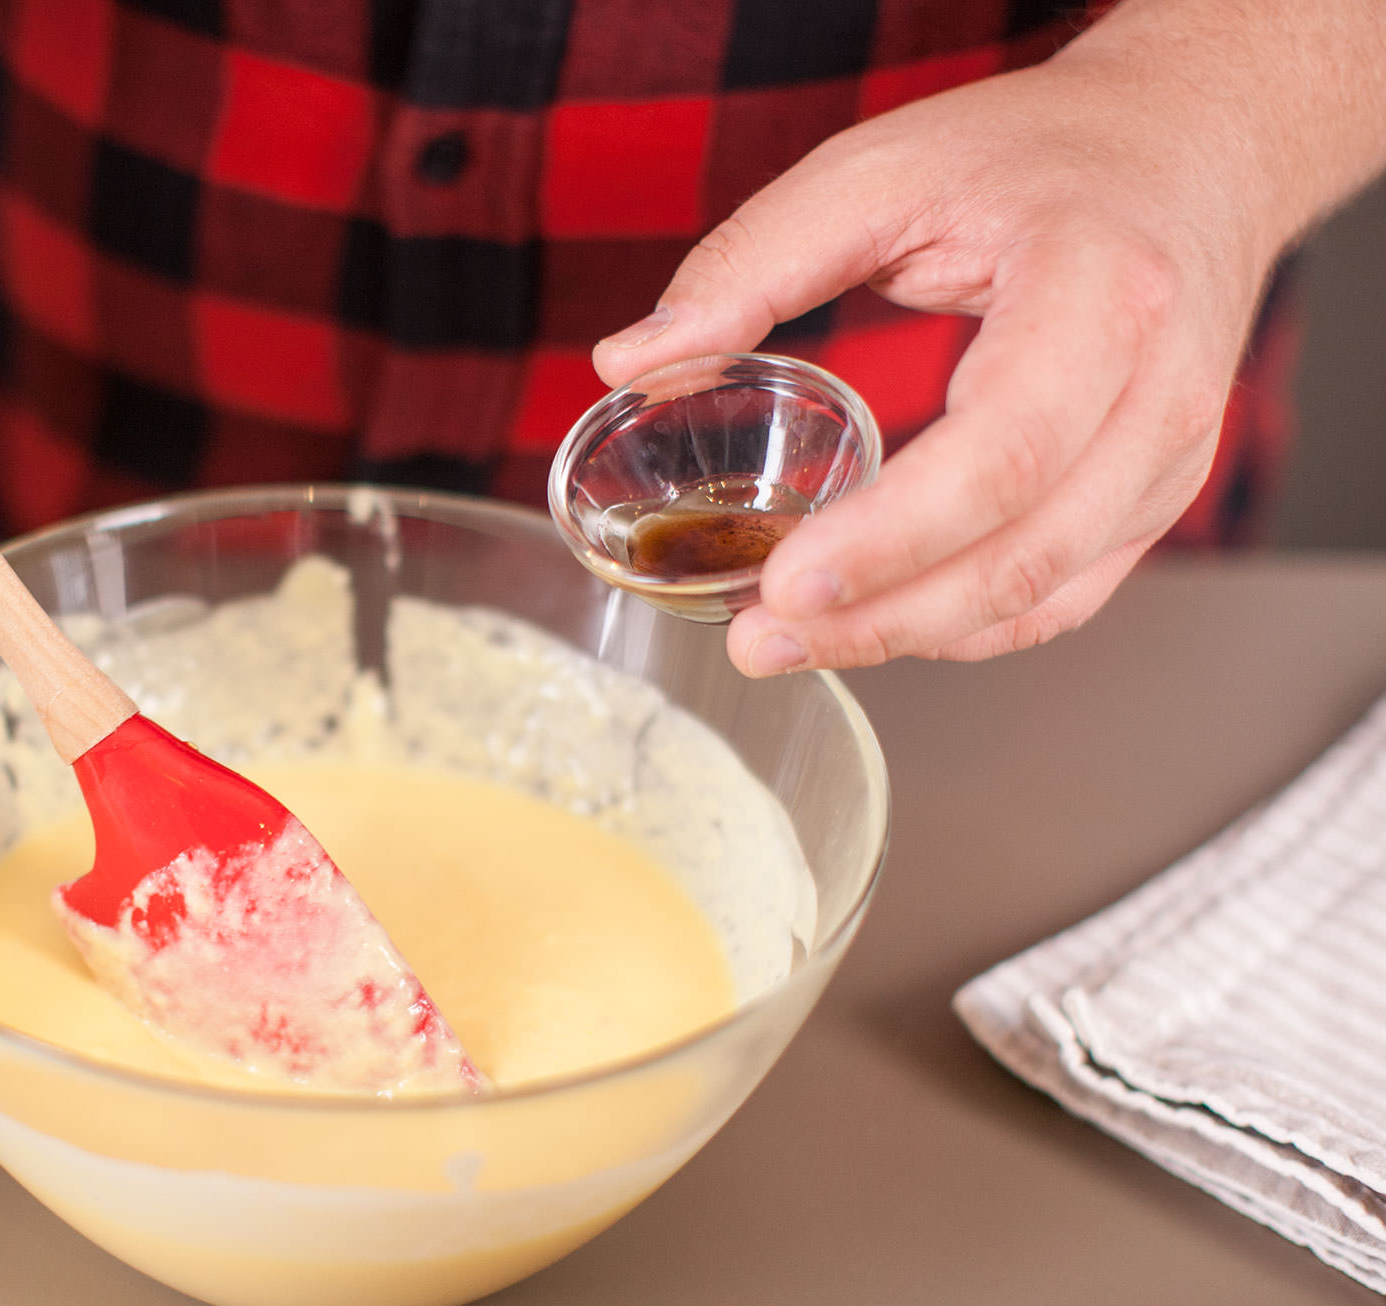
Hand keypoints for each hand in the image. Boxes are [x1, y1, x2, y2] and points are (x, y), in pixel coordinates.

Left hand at [594, 0, 1385, 675]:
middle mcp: (1160, 389)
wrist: (1190, 148)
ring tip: (787, 643)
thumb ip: (753, 261)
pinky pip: (1061, 597)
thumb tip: (630, 360)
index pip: (1002, 451)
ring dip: (909, 638)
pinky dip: (963, 630)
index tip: (784, 582)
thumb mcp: (883, 169)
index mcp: (1103, 293)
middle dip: (880, 617)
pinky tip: (873, 628)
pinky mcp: (1154, 497)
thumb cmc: (1039, 153)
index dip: (891, 538)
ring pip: (1043, 595)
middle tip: (756, 639)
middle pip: (1022, 552)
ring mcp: (1170, 456)